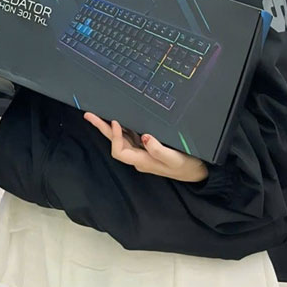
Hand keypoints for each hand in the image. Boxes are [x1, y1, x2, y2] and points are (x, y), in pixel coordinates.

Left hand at [84, 115, 208, 183]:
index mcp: (142, 160)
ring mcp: (142, 151)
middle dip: (102, 128)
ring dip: (109, 126)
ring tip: (97, 114)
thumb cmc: (186, 166)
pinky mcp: (148, 145)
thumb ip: (159, 150)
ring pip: (121, 137)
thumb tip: (144, 137)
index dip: (115, 137)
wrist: (198, 171)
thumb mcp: (174, 159)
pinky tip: (118, 118)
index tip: (116, 122)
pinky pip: (131, 135)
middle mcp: (138, 156)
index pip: (120, 151)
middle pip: (115, 142)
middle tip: (89, 115)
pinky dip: (123, 126)